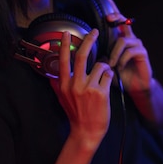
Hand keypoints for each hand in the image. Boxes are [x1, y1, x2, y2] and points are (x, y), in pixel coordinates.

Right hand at [49, 29, 113, 147]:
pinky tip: (107, 83)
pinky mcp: (101, 93)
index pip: (64, 60)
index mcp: (64, 85)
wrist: (86, 131)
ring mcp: (88, 88)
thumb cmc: (76, 114)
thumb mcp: (62, 99)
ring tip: (103, 76)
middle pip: (82, 56)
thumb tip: (52, 75)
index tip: (67, 33)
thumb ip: (58, 85)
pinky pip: (108, 75)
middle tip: (94, 32)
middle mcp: (75, 85)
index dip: (65, 45)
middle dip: (89, 40)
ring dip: (105, 67)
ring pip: (100, 66)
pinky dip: (110, 76)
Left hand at [104, 0, 152, 96]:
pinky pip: (130, 50)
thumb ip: (99, 55)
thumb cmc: (119, 75)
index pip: (117, 21)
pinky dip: (122, 59)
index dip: (112, 9)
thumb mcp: (106, 64)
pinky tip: (119, 67)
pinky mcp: (143, 53)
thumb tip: (83, 50)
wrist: (135, 87)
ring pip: (123, 40)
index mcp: (120, 39)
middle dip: (116, 17)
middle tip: (107, 18)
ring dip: (114, 53)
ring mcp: (137, 45)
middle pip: (124, 22)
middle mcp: (130, 39)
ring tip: (110, 64)